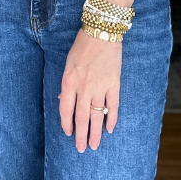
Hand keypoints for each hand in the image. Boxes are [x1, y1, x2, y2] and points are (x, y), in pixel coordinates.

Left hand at [59, 29, 121, 152]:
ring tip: (94, 145)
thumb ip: (68, 83)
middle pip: (82, 118)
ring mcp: (100, 87)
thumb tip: (66, 100)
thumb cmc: (82, 45)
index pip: (66, 110)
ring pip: (97, 116)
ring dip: (95, 132)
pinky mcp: (114, 84)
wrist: (101, 32)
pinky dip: (112, 119)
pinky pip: (113, 106)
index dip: (66, 124)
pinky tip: (110, 128)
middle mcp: (84, 88)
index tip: (68, 133)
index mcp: (69, 82)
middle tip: (81, 148)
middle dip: (81, 135)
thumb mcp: (68, 63)